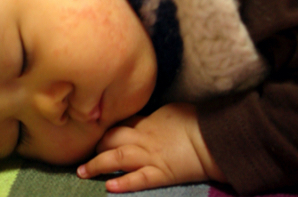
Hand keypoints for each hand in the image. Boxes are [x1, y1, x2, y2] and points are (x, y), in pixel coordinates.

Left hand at [77, 103, 225, 192]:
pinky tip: (109, 186)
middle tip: (83, 152)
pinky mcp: (161, 174)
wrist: (215, 137)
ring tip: (82, 172)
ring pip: (117, 158)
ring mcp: (151, 157)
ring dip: (97, 165)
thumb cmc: (198, 121)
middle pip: (111, 139)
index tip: (93, 131)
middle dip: (96, 145)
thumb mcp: (172, 111)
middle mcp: (144, 139)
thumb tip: (150, 116)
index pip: (120, 123)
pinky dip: (124, 183)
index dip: (105, 127)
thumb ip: (156, 116)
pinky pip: (139, 179)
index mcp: (148, 122)